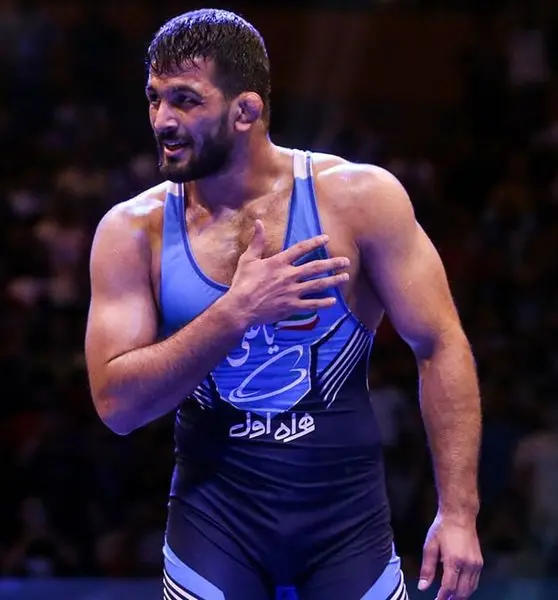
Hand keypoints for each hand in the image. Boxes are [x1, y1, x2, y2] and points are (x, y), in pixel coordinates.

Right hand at [228, 220, 349, 325]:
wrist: (240, 307)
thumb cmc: (242, 283)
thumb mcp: (247, 259)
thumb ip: (257, 241)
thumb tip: (258, 222)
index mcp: (279, 262)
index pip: (301, 249)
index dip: (315, 242)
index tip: (326, 239)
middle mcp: (289, 275)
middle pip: (316, 267)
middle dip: (333, 263)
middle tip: (345, 261)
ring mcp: (292, 292)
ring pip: (318, 285)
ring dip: (333, 280)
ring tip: (345, 277)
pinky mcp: (291, 306)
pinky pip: (311, 304)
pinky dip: (323, 303)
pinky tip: (333, 301)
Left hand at [418, 513, 482, 599]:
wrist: (459, 515)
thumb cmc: (443, 528)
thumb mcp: (430, 546)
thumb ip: (427, 568)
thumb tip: (423, 586)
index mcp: (454, 560)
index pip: (449, 587)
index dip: (442, 598)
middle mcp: (468, 564)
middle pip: (462, 592)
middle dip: (452, 599)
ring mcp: (476, 564)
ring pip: (470, 589)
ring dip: (461, 596)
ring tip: (450, 597)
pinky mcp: (480, 562)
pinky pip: (475, 581)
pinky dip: (468, 588)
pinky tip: (460, 588)